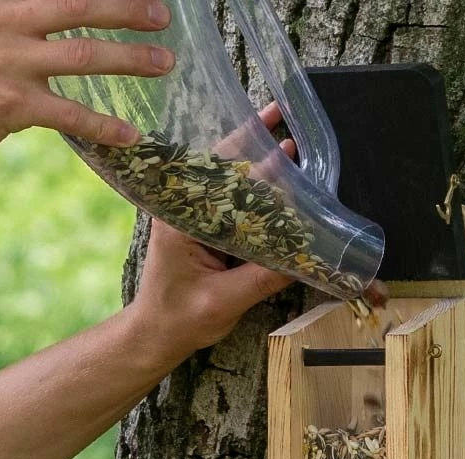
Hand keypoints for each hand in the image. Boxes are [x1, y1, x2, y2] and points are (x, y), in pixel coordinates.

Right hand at [0, 0, 174, 176]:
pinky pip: (71, 114)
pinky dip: (104, 126)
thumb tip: (52, 12)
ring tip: (163, 65)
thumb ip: (5, 10)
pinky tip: (129, 134)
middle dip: (127, 9)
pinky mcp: (10, 106)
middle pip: (79, 5)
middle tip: (163, 15)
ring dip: (130, 60)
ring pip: (84, 56)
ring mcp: (5, 61)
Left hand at [127, 104, 296, 356]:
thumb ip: (264, 277)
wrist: (157, 335)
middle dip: (258, 144)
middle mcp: (185, 210)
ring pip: (231, 183)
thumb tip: (307, 257)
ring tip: (291, 143)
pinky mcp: (205, 231)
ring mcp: (194, 218)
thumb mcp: (225, 301)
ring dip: (260, 165)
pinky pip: (234, 205)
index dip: (252, 152)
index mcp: (181, 219)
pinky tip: (281, 185)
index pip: (220, 175)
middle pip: (226, 167)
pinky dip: (257, 194)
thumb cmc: (180, 319)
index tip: (282, 138)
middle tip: (287, 117)